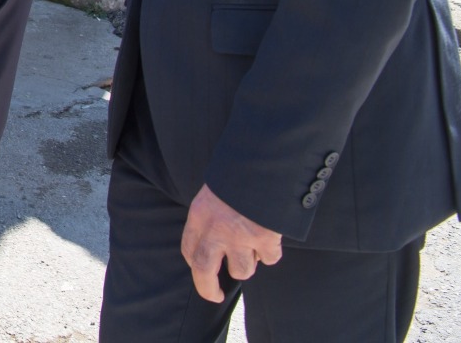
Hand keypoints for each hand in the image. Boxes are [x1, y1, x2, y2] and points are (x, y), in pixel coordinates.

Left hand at [181, 184, 281, 301]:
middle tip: (215, 295)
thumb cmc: (238, 176)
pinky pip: (269, 258)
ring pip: (242, 270)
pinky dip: (271, 252)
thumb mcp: (214, 192)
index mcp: (199, 214)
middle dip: (207, 288)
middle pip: (204, 271)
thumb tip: (216, 242)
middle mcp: (215, 230)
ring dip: (249, 262)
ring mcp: (240, 237)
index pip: (189, 249)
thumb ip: (212, 216)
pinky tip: (270, 236)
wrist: (263, 165)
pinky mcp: (264, 240)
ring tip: (253, 244)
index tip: (200, 271)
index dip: (194, 263)